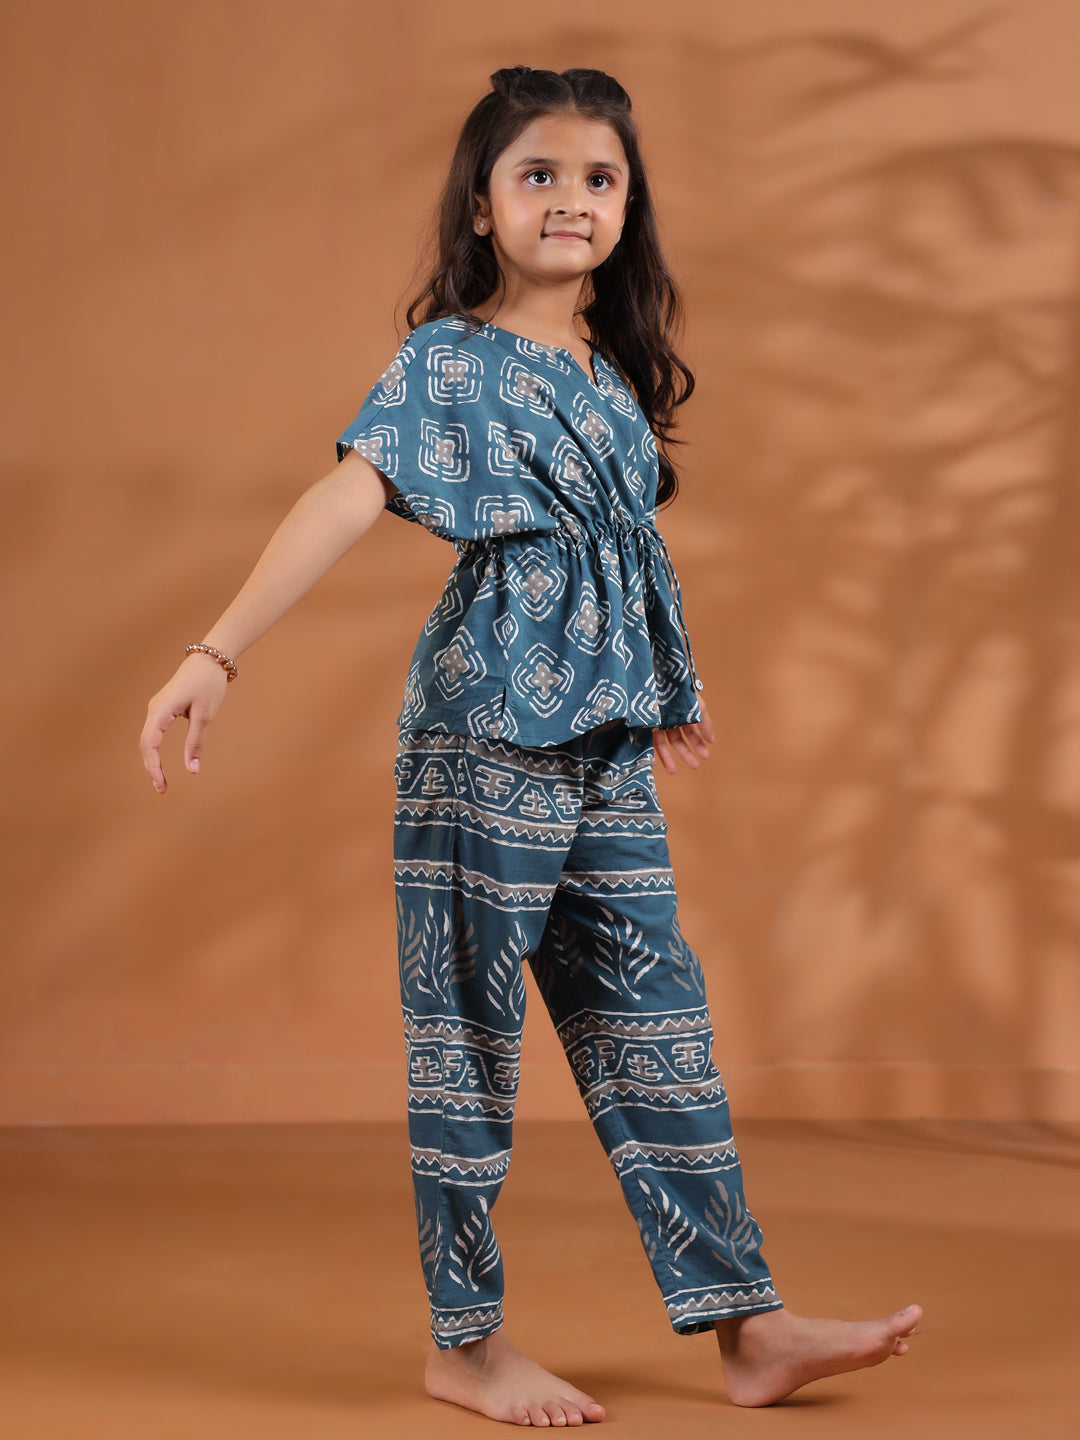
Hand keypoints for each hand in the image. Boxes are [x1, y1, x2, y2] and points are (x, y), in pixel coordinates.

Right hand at [140, 653, 229, 793]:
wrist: (209, 659)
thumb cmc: (208, 684)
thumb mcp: (205, 715)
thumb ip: (196, 742)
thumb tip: (192, 769)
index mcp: (161, 710)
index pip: (150, 743)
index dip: (153, 766)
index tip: (160, 784)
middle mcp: (154, 709)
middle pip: (145, 744)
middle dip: (151, 768)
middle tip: (162, 790)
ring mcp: (157, 709)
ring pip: (148, 740)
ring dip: (152, 761)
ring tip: (161, 782)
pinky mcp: (163, 709)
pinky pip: (154, 733)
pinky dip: (155, 751)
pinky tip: (160, 764)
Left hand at [653, 693, 715, 774]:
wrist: (657, 677)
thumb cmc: (678, 689)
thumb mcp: (696, 705)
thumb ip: (704, 722)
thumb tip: (712, 740)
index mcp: (683, 714)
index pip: (691, 733)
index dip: (698, 744)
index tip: (705, 755)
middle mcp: (669, 720)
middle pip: (678, 741)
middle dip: (686, 754)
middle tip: (695, 766)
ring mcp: (656, 722)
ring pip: (663, 744)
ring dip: (668, 758)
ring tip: (673, 771)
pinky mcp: (645, 724)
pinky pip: (647, 741)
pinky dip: (650, 753)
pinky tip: (654, 763)